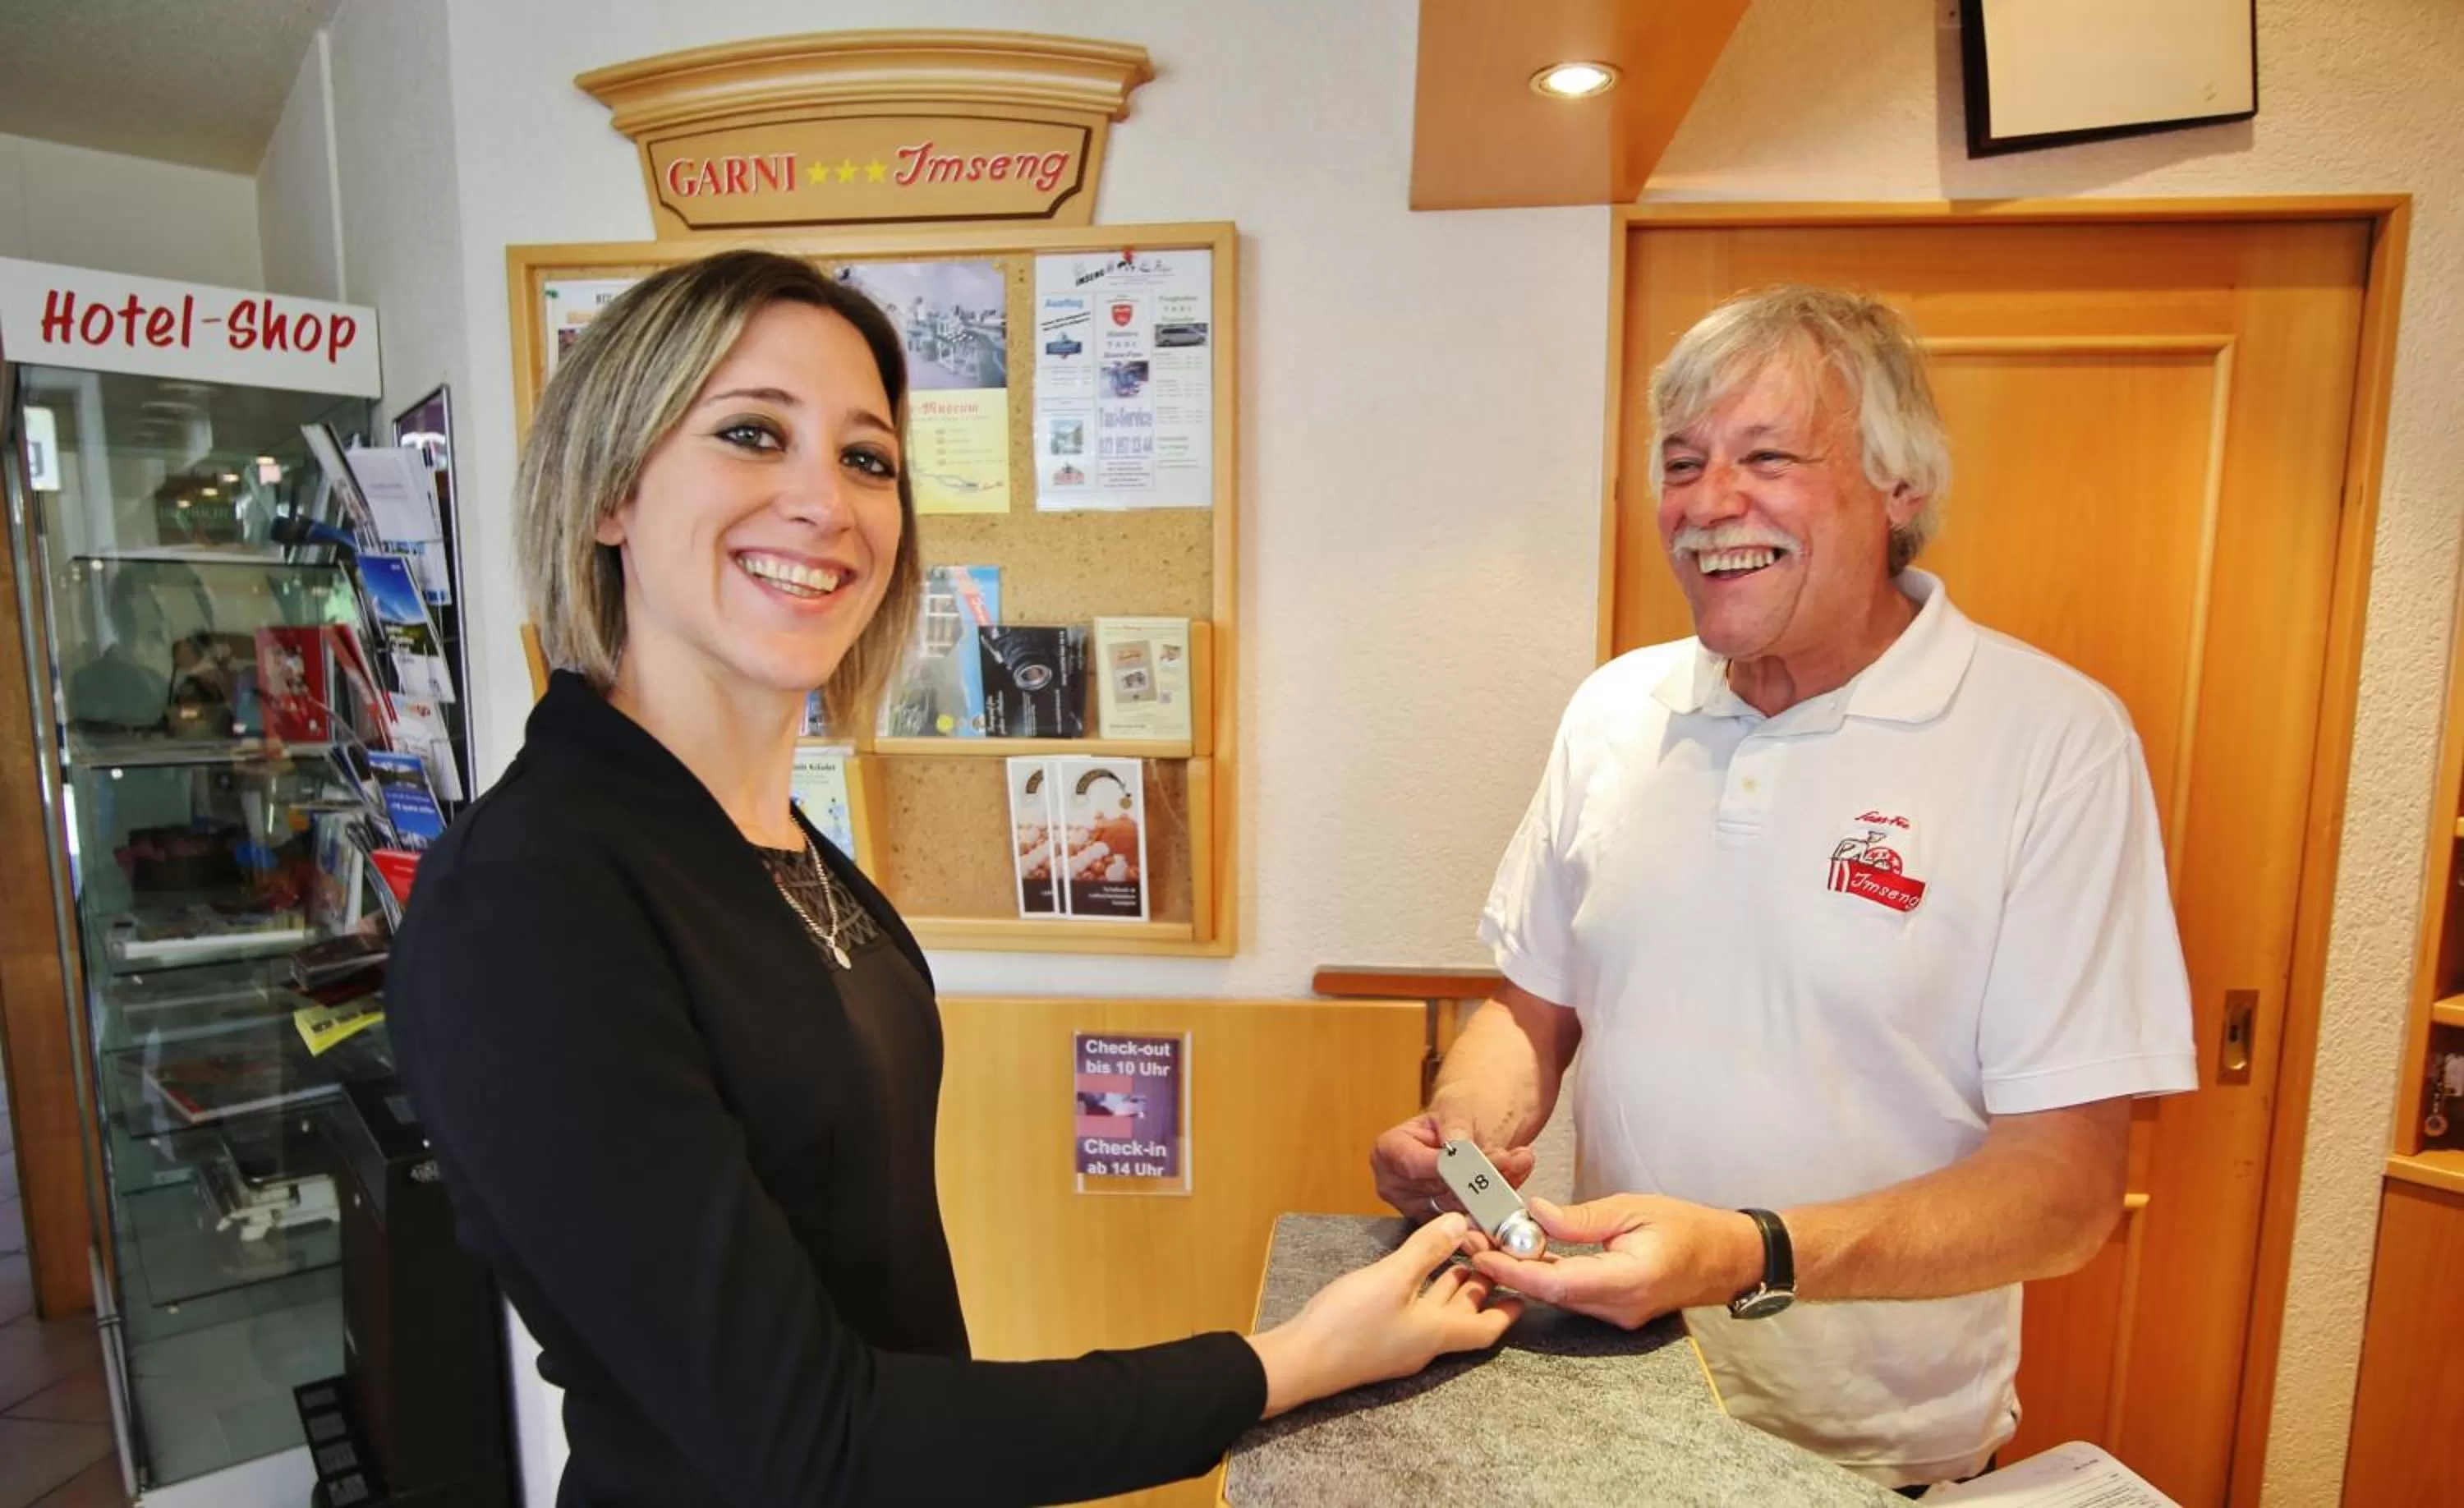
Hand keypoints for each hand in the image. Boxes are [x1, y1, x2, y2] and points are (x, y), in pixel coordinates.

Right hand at [1248, 1214, 1521, 1417]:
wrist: (1299, 1360)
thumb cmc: (1349, 1324)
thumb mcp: (1393, 1278)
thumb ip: (1428, 1250)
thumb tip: (1460, 1224)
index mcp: (1436, 1334)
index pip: (1485, 1329)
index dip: (1507, 1312)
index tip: (1523, 1290)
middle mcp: (1422, 1343)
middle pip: (1461, 1318)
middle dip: (1479, 1289)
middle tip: (1493, 1259)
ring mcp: (1398, 1342)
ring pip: (1436, 1313)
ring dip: (1450, 1287)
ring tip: (1461, 1257)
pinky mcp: (1377, 1338)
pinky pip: (1413, 1311)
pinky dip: (1423, 1289)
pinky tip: (1413, 1269)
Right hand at [1370, 1111, 1536, 1220]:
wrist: (1476, 1120)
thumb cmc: (1459, 1110)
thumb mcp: (1457, 1108)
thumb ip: (1456, 1128)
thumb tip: (1457, 1147)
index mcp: (1389, 1151)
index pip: (1416, 1168)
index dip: (1451, 1169)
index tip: (1483, 1161)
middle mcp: (1398, 1185)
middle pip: (1441, 1193)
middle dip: (1482, 1177)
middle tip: (1511, 1158)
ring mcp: (1421, 1207)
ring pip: (1463, 1209)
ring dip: (1498, 1185)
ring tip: (1518, 1160)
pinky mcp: (1446, 1222)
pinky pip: (1476, 1219)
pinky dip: (1501, 1198)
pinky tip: (1516, 1175)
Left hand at [1468, 1195, 1762, 1329]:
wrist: (1728, 1257)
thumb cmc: (1688, 1227)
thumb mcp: (1633, 1209)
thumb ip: (1581, 1218)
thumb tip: (1535, 1214)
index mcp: (1628, 1280)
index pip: (1559, 1283)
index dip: (1516, 1271)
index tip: (1483, 1253)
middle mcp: (1620, 1307)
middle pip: (1551, 1294)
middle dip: (1508, 1270)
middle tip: (1472, 1241)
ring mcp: (1619, 1315)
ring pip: (1560, 1297)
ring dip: (1523, 1273)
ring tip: (1489, 1243)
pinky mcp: (1617, 1312)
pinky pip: (1574, 1296)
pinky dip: (1547, 1277)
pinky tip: (1525, 1255)